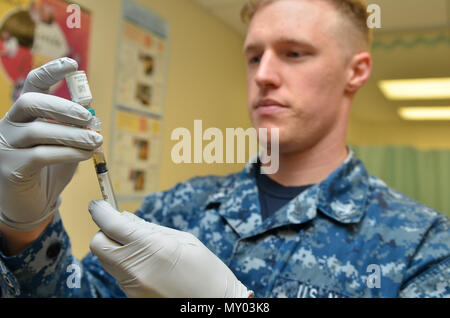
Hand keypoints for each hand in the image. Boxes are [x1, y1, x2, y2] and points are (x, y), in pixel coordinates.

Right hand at [0, 58, 102, 230]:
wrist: (31, 204)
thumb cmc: (50, 170)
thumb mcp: (66, 145)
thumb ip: (76, 130)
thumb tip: (94, 117)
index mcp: (24, 114)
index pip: (33, 84)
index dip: (51, 71)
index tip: (73, 64)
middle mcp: (10, 124)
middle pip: (31, 102)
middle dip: (63, 106)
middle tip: (88, 117)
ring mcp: (6, 146)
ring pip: (39, 131)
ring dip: (73, 134)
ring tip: (95, 140)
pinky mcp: (10, 168)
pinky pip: (42, 155)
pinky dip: (68, 152)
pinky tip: (85, 154)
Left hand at [88, 200, 252, 297]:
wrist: (217, 306)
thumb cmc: (207, 272)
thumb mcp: (185, 241)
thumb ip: (151, 229)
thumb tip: (126, 218)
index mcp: (153, 248)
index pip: (111, 225)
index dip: (100, 211)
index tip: (99, 204)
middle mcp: (137, 269)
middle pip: (98, 244)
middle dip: (104, 231)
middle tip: (121, 226)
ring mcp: (133, 287)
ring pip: (106, 260)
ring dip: (114, 247)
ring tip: (139, 244)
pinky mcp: (133, 297)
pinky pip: (118, 274)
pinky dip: (125, 262)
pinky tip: (146, 262)